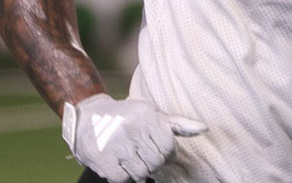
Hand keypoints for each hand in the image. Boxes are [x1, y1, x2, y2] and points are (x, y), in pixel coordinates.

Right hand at [63, 93, 205, 181]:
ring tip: (131, 158)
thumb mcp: (152, 114)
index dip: (166, 152)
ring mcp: (116, 145)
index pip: (169, 147)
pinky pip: (123, 179)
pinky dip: (123, 176)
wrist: (87, 117)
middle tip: (143, 154)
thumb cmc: (126, 116)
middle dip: (153, 162)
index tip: (157, 148)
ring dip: (138, 170)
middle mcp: (132, 129)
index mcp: (146, 116)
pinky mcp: (103, 160)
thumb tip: (204, 128)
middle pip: (156, 162)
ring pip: (142, 173)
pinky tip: (119, 163)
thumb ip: (178, 124)